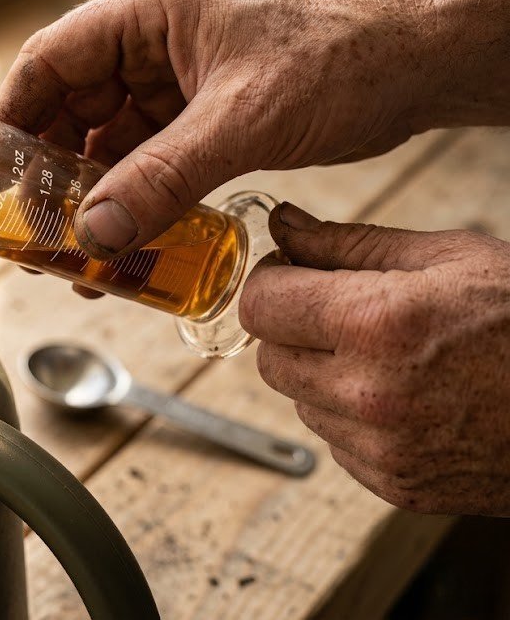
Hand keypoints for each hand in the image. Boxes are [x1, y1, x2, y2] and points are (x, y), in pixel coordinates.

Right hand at [0, 0, 439, 259]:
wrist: (416, 65)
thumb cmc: (341, 57)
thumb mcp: (242, 120)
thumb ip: (165, 178)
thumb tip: (96, 232)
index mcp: (148, 13)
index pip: (50, 63)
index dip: (13, 123)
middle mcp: (152, 44)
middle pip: (72, 110)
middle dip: (51, 176)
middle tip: (36, 236)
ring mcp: (177, 81)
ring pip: (110, 144)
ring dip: (94, 198)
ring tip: (78, 256)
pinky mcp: (204, 116)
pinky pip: (151, 162)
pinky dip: (136, 201)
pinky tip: (126, 244)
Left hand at [240, 203, 509, 515]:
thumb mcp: (449, 257)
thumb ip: (348, 243)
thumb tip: (283, 224)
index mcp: (377, 323)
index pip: (260, 306)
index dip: (272, 284)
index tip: (291, 276)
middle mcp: (367, 392)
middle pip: (270, 357)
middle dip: (294, 329)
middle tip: (343, 313)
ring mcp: (380, 447)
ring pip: (299, 401)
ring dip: (323, 375)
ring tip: (389, 356)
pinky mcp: (393, 484)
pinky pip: (335, 441)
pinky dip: (352, 418)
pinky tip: (405, 396)